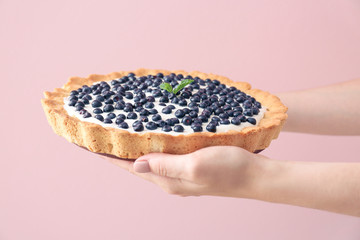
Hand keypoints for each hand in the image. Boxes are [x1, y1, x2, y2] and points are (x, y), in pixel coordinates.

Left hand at [106, 146, 264, 196]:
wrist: (256, 176)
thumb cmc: (229, 169)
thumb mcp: (195, 165)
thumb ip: (165, 165)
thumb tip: (136, 165)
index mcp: (168, 179)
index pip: (131, 167)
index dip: (111, 156)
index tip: (92, 144)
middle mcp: (171, 179)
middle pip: (138, 164)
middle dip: (121, 150)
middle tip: (106, 132)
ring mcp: (182, 174)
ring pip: (151, 159)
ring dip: (137, 148)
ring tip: (125, 133)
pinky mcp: (192, 167)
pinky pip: (166, 156)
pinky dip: (156, 146)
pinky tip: (157, 137)